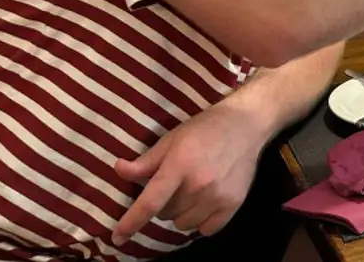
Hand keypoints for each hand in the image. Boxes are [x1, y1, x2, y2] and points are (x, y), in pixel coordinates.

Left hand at [112, 101, 268, 245]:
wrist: (246, 124)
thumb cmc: (204, 129)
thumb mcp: (171, 139)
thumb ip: (146, 161)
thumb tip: (119, 170)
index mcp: (179, 165)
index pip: (150, 202)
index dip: (131, 222)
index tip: (117, 238)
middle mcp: (199, 185)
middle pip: (165, 214)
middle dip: (164, 202)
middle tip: (175, 183)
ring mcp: (218, 196)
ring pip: (183, 224)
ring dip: (182, 213)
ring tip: (192, 190)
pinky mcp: (233, 204)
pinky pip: (206, 230)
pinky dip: (201, 220)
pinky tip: (205, 201)